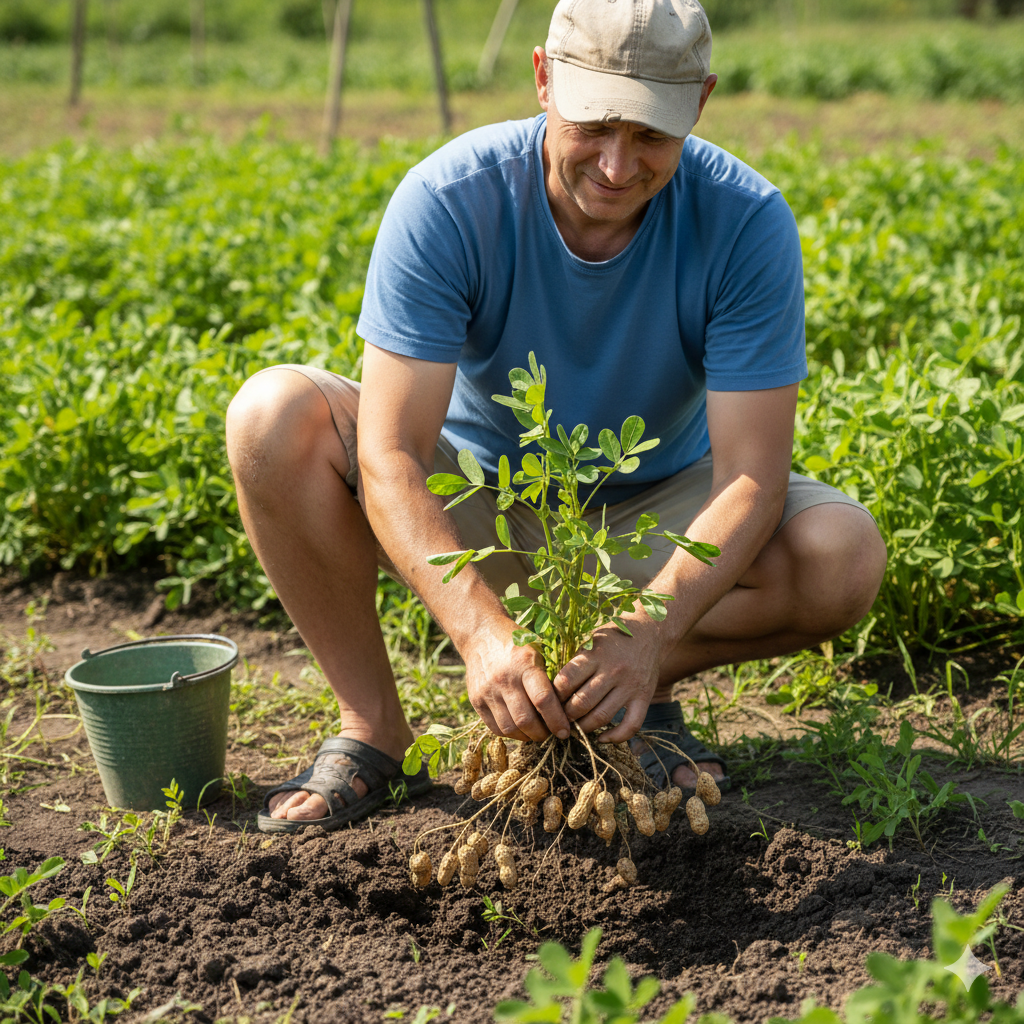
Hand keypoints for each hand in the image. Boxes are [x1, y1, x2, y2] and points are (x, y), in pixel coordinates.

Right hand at [461, 621, 571, 741]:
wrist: (481, 635)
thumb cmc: (517, 644)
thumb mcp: (538, 651)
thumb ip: (550, 677)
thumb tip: (568, 708)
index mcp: (524, 664)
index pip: (543, 699)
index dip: (557, 720)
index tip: (565, 731)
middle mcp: (504, 679)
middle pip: (525, 719)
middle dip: (542, 733)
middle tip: (551, 734)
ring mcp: (487, 691)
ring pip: (509, 728)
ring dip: (526, 736)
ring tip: (536, 732)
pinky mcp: (476, 700)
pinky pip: (495, 727)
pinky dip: (510, 733)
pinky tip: (520, 728)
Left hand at [552, 615, 661, 743]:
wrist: (649, 632)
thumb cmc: (612, 637)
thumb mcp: (590, 640)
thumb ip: (575, 661)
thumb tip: (551, 685)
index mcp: (596, 655)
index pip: (567, 681)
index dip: (554, 695)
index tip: (549, 701)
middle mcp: (613, 671)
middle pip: (582, 702)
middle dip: (566, 715)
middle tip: (559, 719)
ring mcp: (630, 686)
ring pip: (602, 716)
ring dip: (584, 727)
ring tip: (575, 728)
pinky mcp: (644, 697)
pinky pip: (631, 725)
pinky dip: (616, 737)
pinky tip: (602, 739)